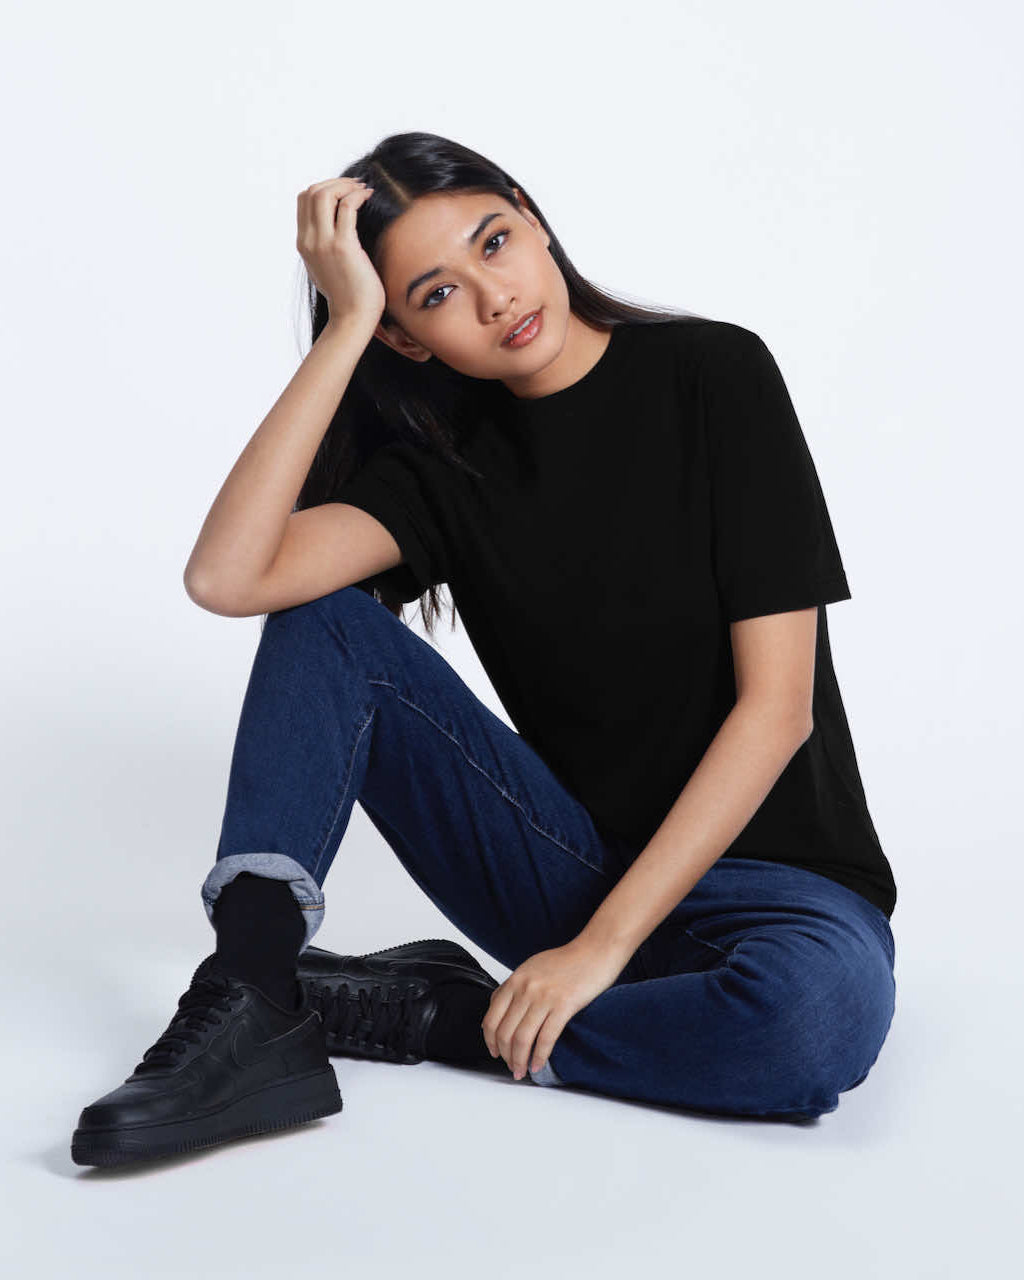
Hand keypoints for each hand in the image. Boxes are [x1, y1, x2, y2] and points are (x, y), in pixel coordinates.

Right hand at [296, 176, 384, 328]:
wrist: (352, 317)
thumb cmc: (347, 295)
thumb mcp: (325, 268)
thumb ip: (322, 248)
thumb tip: (332, 230)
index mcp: (303, 244)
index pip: (303, 199)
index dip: (323, 187)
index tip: (343, 190)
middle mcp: (309, 241)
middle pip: (311, 192)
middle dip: (335, 182)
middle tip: (355, 184)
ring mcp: (323, 243)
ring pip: (324, 194)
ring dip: (345, 185)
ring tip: (362, 188)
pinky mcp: (342, 246)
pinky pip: (346, 207)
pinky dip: (357, 195)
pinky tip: (368, 196)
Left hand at [481, 938, 631, 1078]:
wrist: (595, 951)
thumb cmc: (567, 960)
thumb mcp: (532, 967)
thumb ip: (515, 986)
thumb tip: (499, 1005)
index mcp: (516, 979)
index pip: (492, 1017)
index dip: (490, 1040)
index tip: (495, 1051)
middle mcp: (526, 989)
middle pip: (505, 1032)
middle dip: (505, 1055)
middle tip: (510, 1066)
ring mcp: (544, 997)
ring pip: (522, 1039)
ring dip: (519, 1061)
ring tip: (522, 1071)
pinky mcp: (564, 1006)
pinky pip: (546, 1038)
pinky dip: (539, 1056)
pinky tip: (538, 1065)